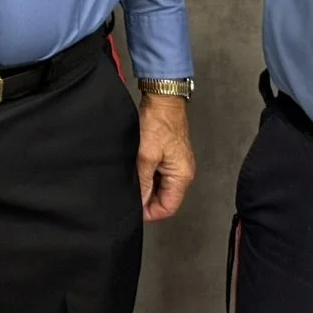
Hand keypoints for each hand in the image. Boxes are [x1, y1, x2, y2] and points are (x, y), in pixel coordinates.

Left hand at [136, 93, 195, 221]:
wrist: (162, 100)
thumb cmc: (159, 123)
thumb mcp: (146, 156)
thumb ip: (143, 182)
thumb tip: (139, 201)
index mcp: (181, 176)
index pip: (168, 207)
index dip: (150, 212)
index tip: (134, 209)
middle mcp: (183, 172)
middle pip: (165, 198)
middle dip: (147, 200)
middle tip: (130, 192)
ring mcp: (177, 164)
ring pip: (161, 186)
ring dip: (147, 187)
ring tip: (132, 179)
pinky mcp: (170, 156)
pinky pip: (159, 174)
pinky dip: (148, 175)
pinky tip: (137, 169)